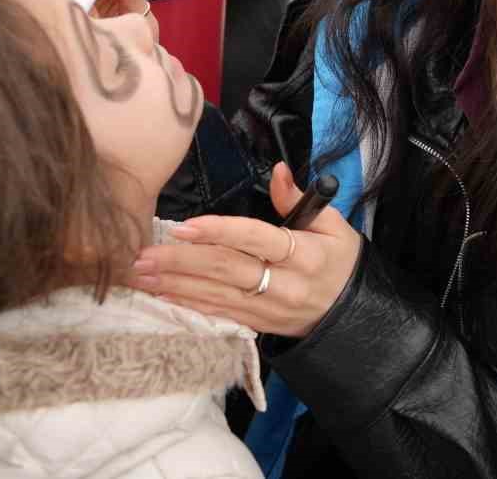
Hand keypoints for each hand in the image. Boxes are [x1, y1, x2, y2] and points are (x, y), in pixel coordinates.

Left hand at [129, 163, 361, 338]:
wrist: (355, 317)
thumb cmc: (340, 262)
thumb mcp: (334, 226)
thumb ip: (299, 199)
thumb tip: (278, 171)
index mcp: (304, 254)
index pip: (255, 238)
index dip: (218, 231)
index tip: (183, 226)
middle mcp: (283, 284)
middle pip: (226, 269)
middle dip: (181, 261)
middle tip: (143, 254)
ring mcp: (268, 309)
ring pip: (216, 295)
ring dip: (175, 284)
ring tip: (141, 273)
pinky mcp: (258, 325)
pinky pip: (219, 314)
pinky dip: (188, 304)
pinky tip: (162, 294)